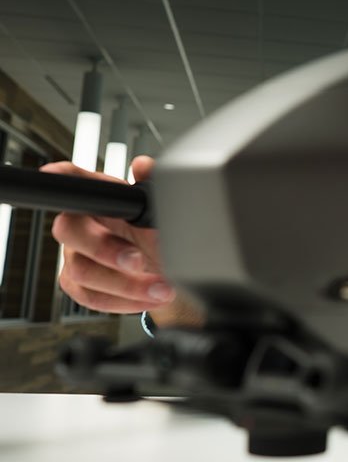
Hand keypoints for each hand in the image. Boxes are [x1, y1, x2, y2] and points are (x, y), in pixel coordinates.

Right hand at [44, 155, 201, 326]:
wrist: (175, 280)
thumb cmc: (165, 241)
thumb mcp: (168, 216)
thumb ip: (157, 186)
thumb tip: (143, 165)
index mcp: (106, 201)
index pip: (77, 182)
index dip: (62, 176)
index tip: (55, 172)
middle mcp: (85, 225)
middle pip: (68, 229)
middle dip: (105, 249)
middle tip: (140, 261)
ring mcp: (77, 255)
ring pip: (82, 271)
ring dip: (128, 284)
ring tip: (162, 288)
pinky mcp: (78, 283)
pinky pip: (91, 296)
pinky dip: (124, 300)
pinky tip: (148, 297)